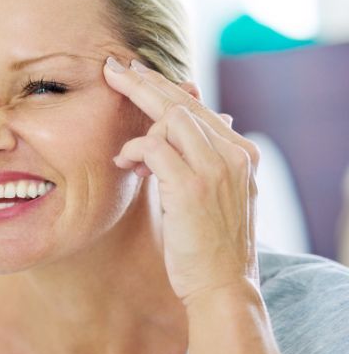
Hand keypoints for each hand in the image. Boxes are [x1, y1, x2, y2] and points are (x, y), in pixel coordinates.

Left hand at [102, 56, 260, 304]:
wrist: (222, 285)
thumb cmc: (209, 245)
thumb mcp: (213, 195)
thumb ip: (201, 160)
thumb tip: (180, 127)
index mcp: (242, 152)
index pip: (197, 107)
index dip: (163, 87)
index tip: (136, 73)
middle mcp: (234, 153)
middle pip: (182, 103)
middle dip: (143, 82)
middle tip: (112, 68)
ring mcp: (215, 167)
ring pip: (169, 118)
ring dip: (137, 125)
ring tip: (122, 151)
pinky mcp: (192, 185)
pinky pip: (154, 146)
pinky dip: (133, 149)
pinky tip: (123, 162)